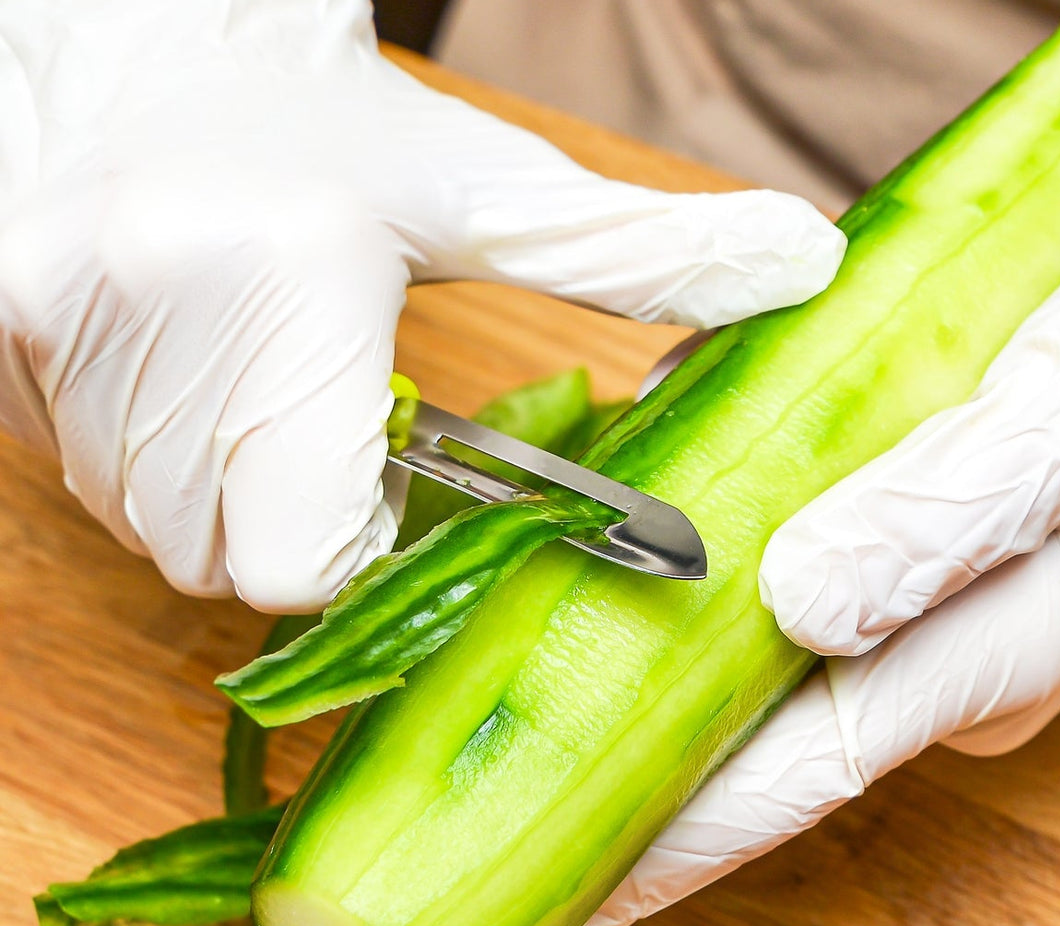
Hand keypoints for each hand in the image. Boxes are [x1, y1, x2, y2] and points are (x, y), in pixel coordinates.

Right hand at [0, 0, 842, 611]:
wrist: (151, 34)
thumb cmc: (331, 124)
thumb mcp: (492, 192)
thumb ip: (641, 250)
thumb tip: (803, 264)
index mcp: (283, 290)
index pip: (299, 558)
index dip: (354, 550)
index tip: (385, 486)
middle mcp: (146, 320)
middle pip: (219, 558)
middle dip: (290, 521)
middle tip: (326, 425)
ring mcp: (46, 332)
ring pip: (147, 524)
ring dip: (217, 487)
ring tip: (254, 378)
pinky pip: (77, 472)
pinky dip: (144, 453)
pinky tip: (181, 366)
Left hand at [582, 157, 1059, 925]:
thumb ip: (939, 517)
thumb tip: (793, 600)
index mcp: (988, 653)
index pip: (802, 772)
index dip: (684, 835)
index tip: (578, 889)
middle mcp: (961, 654)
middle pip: (781, 719)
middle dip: (659, 743)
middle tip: (532, 749)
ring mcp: (965, 607)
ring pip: (800, 633)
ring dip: (694, 627)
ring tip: (576, 609)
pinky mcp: (967, 546)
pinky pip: (836, 557)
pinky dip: (756, 534)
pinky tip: (692, 474)